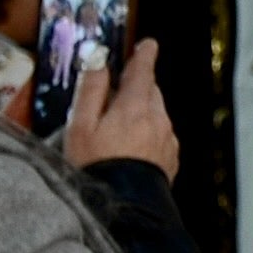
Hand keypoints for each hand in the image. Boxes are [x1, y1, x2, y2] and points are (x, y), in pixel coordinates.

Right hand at [68, 34, 185, 180]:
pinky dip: (148, 133)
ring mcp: (167, 140)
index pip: (143, 71)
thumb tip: (98, 61)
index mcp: (135, 106)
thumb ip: (91, 90)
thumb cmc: (96, 166)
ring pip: (157, 113)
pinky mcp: (171, 158)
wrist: (124, 207)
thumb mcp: (81, 125)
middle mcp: (158, 119)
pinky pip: (161, 136)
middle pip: (151, 91)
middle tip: (119, 90)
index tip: (147, 45)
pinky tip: (131, 148)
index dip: (144, 55)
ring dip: (142, 111)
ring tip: (117, 127)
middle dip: (138, 86)